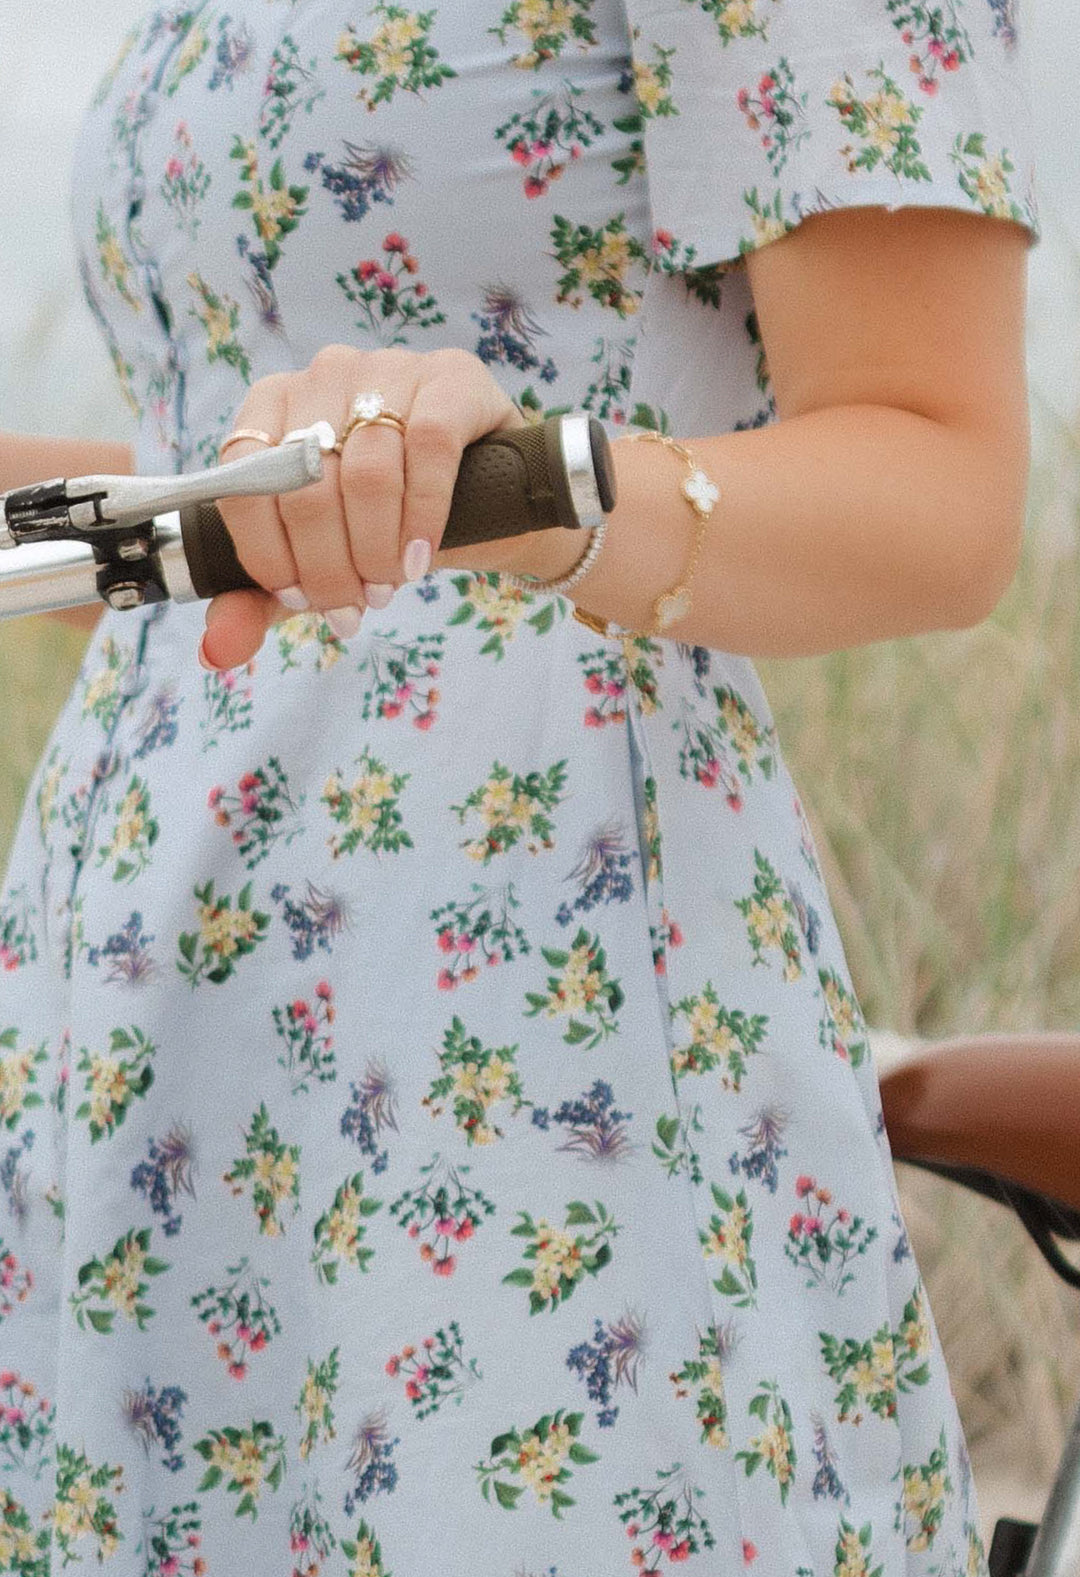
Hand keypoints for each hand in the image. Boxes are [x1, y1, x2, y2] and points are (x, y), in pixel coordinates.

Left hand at [201, 344, 526, 669]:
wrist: (488, 496)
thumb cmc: (388, 523)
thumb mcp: (320, 562)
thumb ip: (261, 603)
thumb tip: (216, 651)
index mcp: (274, 406)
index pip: (242, 480)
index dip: (267, 553)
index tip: (300, 599)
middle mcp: (324, 375)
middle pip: (303, 485)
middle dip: (327, 566)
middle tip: (354, 607)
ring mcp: (389, 368)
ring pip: (364, 472)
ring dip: (375, 549)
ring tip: (388, 585)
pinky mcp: (451, 380)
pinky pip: (428, 449)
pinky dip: (422, 516)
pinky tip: (420, 555)